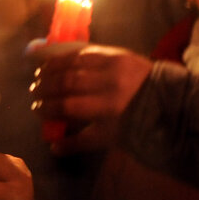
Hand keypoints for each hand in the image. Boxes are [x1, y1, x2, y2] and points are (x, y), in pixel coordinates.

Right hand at [30, 44, 151, 153]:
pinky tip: (53, 62)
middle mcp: (109, 83)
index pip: (68, 106)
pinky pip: (83, 51)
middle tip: (33, 92)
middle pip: (67, 82)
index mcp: (108, 108)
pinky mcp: (115, 52)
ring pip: (73, 63)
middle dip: (45, 87)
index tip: (36, 110)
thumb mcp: (110, 137)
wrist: (165, 99)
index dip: (48, 108)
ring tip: (38, 76)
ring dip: (51, 69)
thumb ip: (80, 141)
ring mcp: (112, 64)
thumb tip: (53, 147)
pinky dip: (65, 57)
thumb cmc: (134, 123)